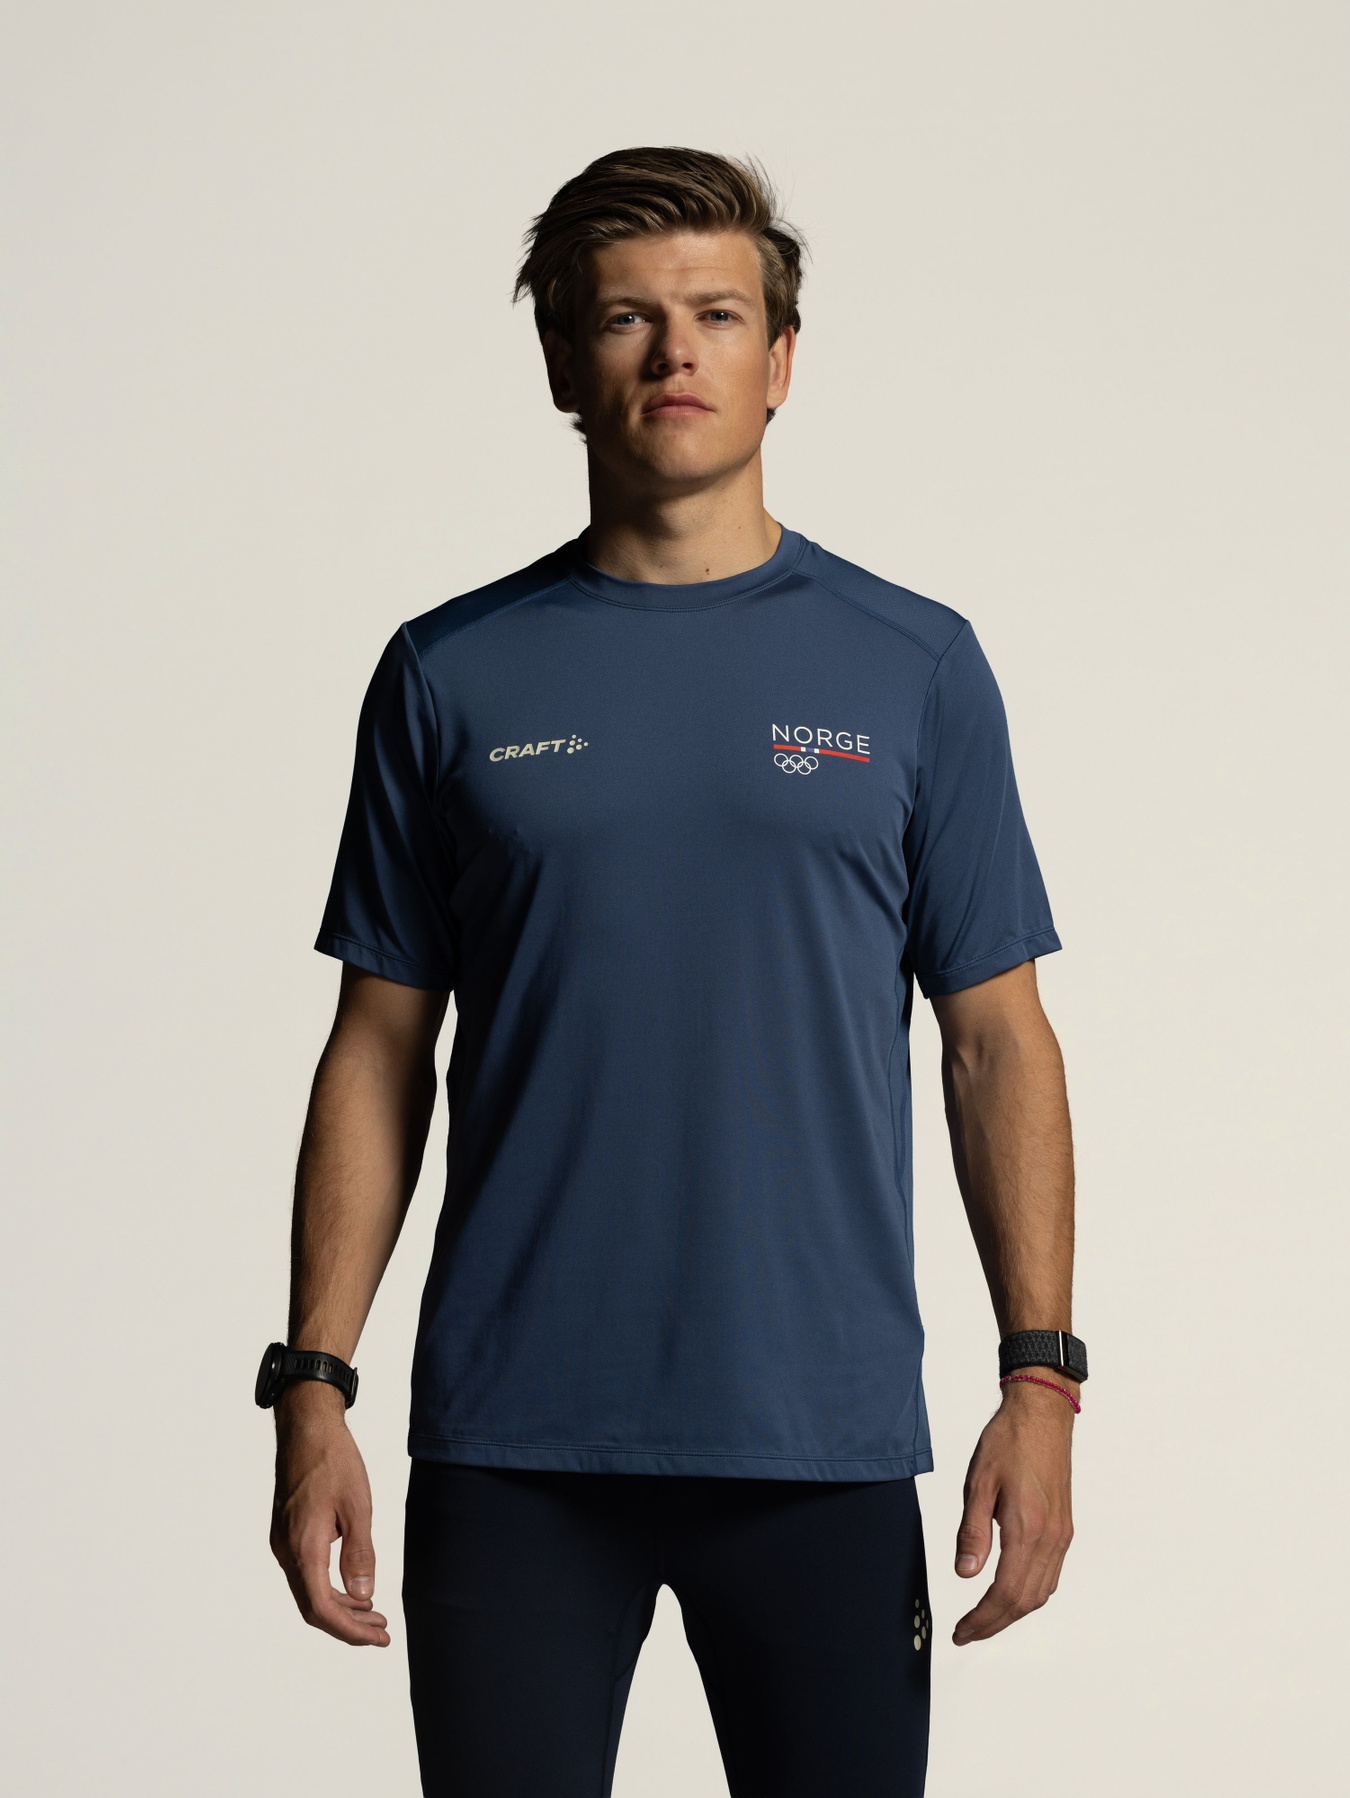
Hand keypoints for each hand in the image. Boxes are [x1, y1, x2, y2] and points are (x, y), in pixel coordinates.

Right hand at [270, 1383, 389, 1645]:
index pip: (321, 1608)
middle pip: (312, 1607)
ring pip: (308, 1591)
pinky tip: (353, 1586)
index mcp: (303, 1547)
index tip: (377, 1637)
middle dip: (348, 1625)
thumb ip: (360, 1554)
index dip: (350, 1630)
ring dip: (340, 1607)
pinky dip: (329, 1587)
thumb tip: (363, 1595)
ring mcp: (283, 1542)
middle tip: (381, 1631)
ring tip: (373, 1612)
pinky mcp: (287, 1533)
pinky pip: (306, 1573)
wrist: (306, 1426)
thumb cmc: (333, 1460)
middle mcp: (287, 1550)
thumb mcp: (357, 1506)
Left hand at [951, 1377, 1074, 1644]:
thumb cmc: (1009, 1441)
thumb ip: (972, 1531)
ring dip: (1013, 1613)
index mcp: (1027, 1528)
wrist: (1043, 1415)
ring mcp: (1061, 1535)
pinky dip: (1029, 1594)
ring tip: (984, 1619)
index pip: (1005, 1593)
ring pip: (1041, 1592)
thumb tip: (964, 1573)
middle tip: (967, 1632)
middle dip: (995, 1623)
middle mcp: (1051, 1538)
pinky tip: (1011, 1592)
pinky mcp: (1064, 1528)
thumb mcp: (979, 1483)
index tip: (961, 1631)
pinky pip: (1050, 1575)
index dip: (982, 1619)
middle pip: (1025, 1601)